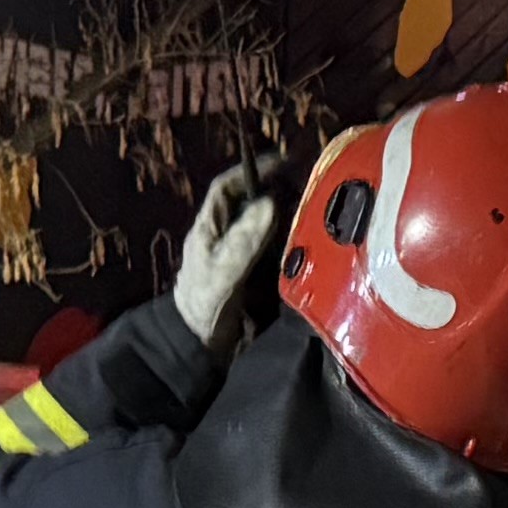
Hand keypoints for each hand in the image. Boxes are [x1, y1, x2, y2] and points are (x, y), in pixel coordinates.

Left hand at [171, 149, 298, 344]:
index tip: (280, 161)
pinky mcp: (248, 274)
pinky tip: (304, 241)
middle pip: (248, 202)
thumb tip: (269, 203)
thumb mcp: (224, 270)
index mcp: (209, 228)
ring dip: (283, 215)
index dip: (250, 170)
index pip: (227, 188)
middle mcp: (222, 236)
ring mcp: (235, 255)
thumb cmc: (203, 304)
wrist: (198, 345)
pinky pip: (269, 249)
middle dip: (274, 190)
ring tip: (310, 209)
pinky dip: (285, 241)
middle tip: (304, 185)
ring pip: (261, 225)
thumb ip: (245, 239)